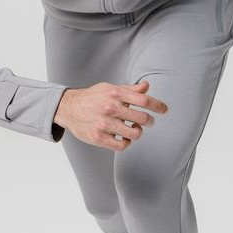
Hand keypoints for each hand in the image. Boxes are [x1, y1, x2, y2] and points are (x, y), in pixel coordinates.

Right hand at [54, 79, 168, 150]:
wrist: (68, 108)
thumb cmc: (92, 97)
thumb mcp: (110, 88)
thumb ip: (129, 90)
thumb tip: (147, 86)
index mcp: (114, 93)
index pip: (144, 100)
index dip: (158, 106)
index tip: (164, 110)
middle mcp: (110, 107)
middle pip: (142, 118)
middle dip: (149, 121)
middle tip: (148, 122)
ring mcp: (104, 124)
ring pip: (134, 134)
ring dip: (137, 132)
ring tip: (134, 129)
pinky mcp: (98, 137)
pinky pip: (122, 145)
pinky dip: (126, 142)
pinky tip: (123, 137)